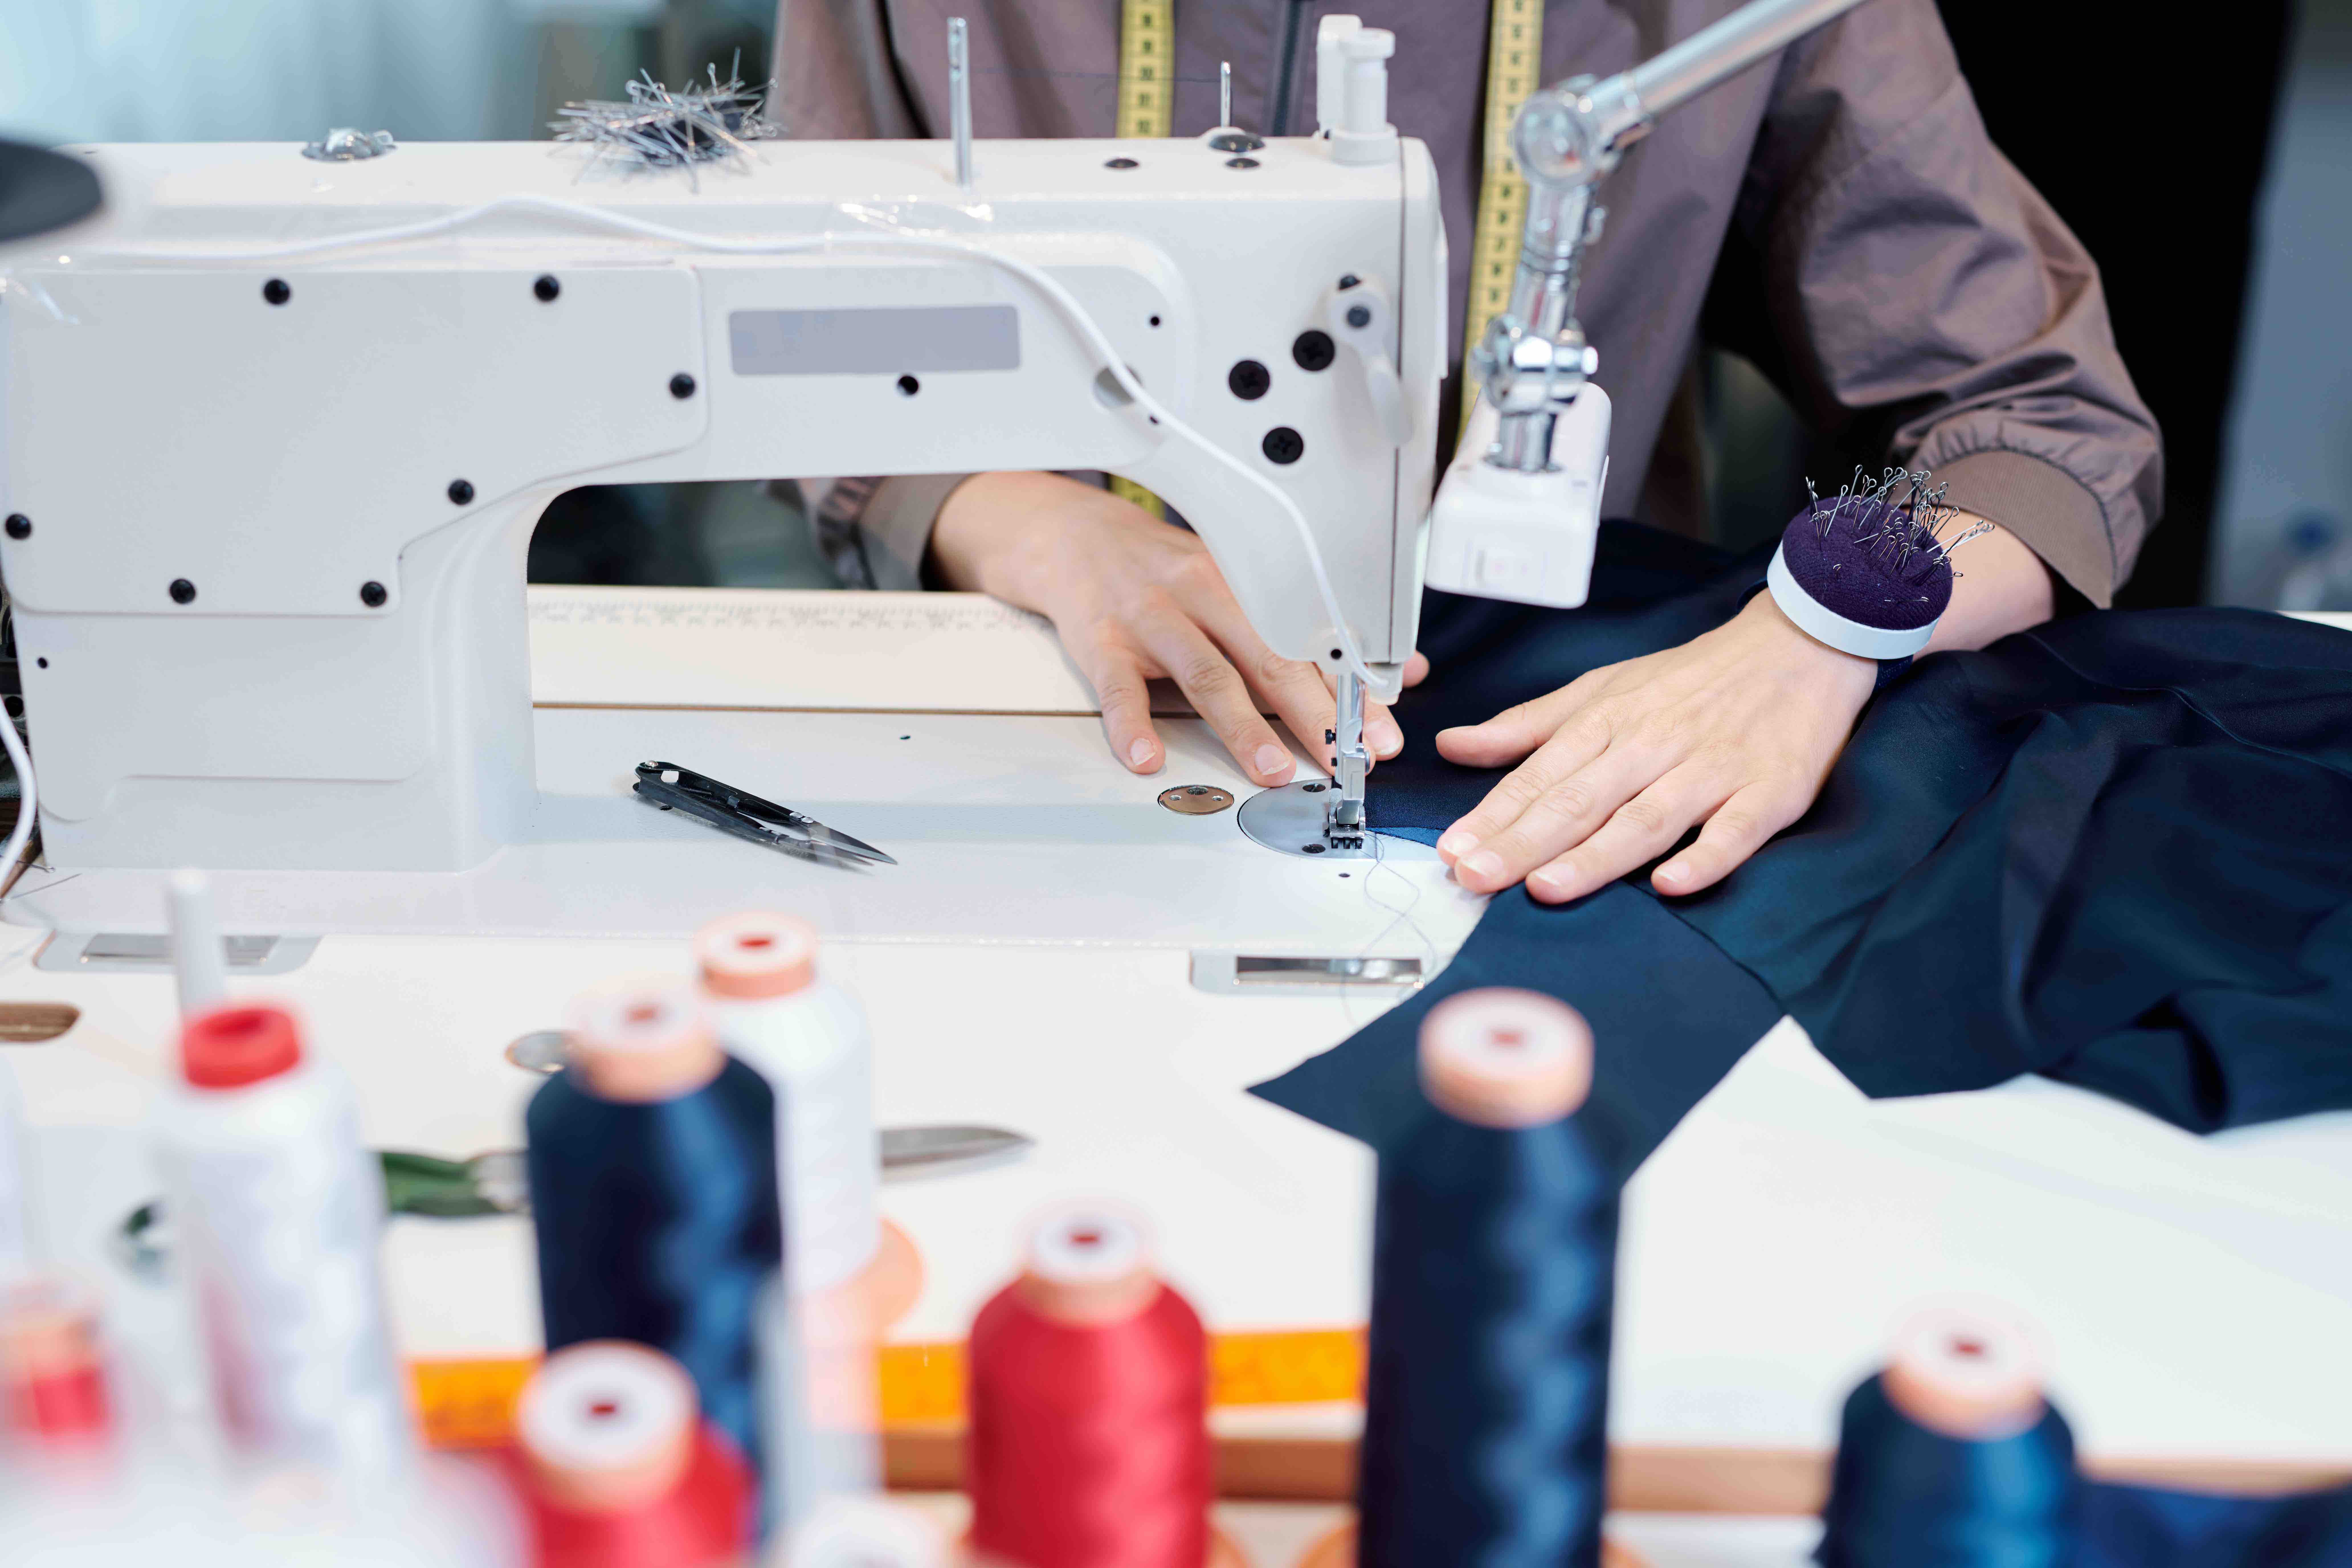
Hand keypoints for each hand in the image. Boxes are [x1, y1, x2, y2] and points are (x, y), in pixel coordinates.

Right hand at [930, 471, 1419, 784]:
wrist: (1078, 539)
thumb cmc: (1168, 573)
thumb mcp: (1243, 587)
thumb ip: (1315, 635)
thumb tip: (1402, 671)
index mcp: (1247, 585)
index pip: (1312, 644)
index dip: (1352, 693)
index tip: (1381, 736)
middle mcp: (1204, 596)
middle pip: (1269, 659)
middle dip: (1314, 714)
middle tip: (1344, 759)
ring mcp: (1151, 619)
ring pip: (1205, 675)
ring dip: (1242, 726)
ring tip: (1272, 770)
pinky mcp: (1102, 641)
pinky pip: (1119, 688)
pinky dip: (1132, 725)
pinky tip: (1148, 757)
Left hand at [1434, 517, 2054, 900]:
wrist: (1797, 646)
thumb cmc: (1690, 679)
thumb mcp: (1601, 689)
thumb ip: (1527, 726)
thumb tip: (1454, 744)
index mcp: (1610, 723)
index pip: (1540, 777)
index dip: (1492, 816)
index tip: (1451, 851)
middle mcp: (1654, 746)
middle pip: (1580, 801)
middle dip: (1522, 843)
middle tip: (1473, 878)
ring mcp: (1712, 770)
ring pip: (1646, 819)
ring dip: (1596, 856)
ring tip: (1546, 888)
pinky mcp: (1768, 792)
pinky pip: (1734, 831)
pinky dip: (1704, 857)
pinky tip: (1670, 886)